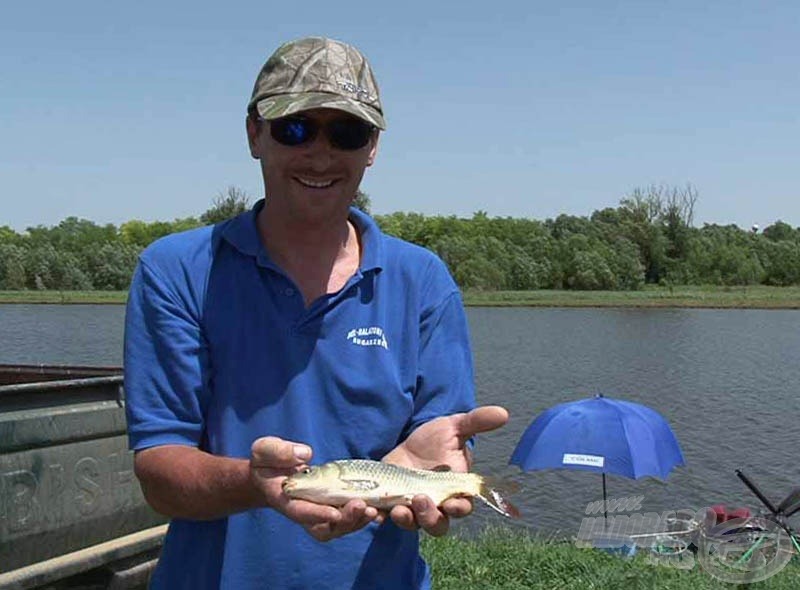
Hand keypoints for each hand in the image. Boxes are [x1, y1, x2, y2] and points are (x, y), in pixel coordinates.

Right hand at [250, 436, 380, 541]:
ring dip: (356, 521)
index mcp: (284, 498)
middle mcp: (302, 511)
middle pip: (323, 527)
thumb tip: (304, 455)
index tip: (334, 512)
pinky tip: (376, 507)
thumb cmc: (267, 459)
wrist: (272, 472)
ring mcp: (316, 512)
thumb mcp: (266, 450)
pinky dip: (360, 516)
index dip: (316, 514)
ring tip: (374, 510)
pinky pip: (345, 518)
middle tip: (362, 506)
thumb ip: (281, 452)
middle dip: (343, 520)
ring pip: (337, 527)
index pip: (299, 511)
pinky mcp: (329, 507)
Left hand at [382, 405, 508, 535]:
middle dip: (430, 517)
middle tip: (420, 501)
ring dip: (406, 520)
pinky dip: (379, 517)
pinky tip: (372, 511)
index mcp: (454, 490)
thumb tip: (503, 413)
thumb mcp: (453, 427)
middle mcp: (436, 504)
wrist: (408, 443)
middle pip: (437, 524)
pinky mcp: (390, 504)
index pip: (462, 507)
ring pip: (413, 524)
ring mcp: (412, 507)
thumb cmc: (436, 439)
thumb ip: (476, 422)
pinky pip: (386, 517)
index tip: (454, 504)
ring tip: (397, 510)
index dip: (459, 508)